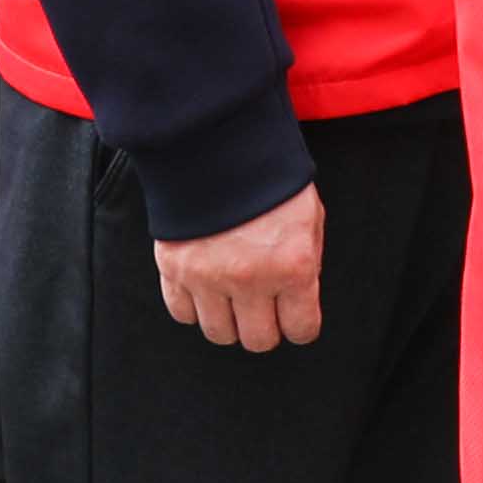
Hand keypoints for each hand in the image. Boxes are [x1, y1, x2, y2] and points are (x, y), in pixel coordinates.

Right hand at [149, 184, 326, 352]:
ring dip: (228, 319)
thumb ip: (307, 261)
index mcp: (292, 265)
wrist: (217, 143)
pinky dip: (193, 306)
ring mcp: (209, 276)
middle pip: (258, 340)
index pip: (301, 329)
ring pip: (219, 333)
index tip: (293, 315)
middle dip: (263, 325)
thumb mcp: (309, 218)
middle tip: (261, 304)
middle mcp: (251, 278)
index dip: (299, 324)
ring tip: (231, 295)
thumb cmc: (268, 178)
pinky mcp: (174, 268)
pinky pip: (182, 313)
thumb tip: (297, 296)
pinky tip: (204, 286)